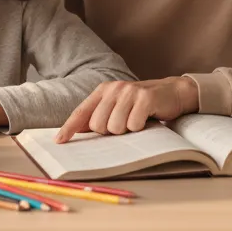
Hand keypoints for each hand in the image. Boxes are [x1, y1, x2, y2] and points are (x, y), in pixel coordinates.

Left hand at [54, 78, 198, 143]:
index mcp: (103, 90)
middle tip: (124, 124)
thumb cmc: (141, 105)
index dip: (69, 127)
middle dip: (110, 131)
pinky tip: (146, 119)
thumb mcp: (117, 107)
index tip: (59, 141)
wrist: (172, 93)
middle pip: (98, 125)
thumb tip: (76, 131)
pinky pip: (133, 125)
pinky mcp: (145, 98)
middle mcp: (113, 89)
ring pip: (115, 127)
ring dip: (126, 130)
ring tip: (135, 121)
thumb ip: (98, 116)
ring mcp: (129, 92)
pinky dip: (140, 128)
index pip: (81, 112)